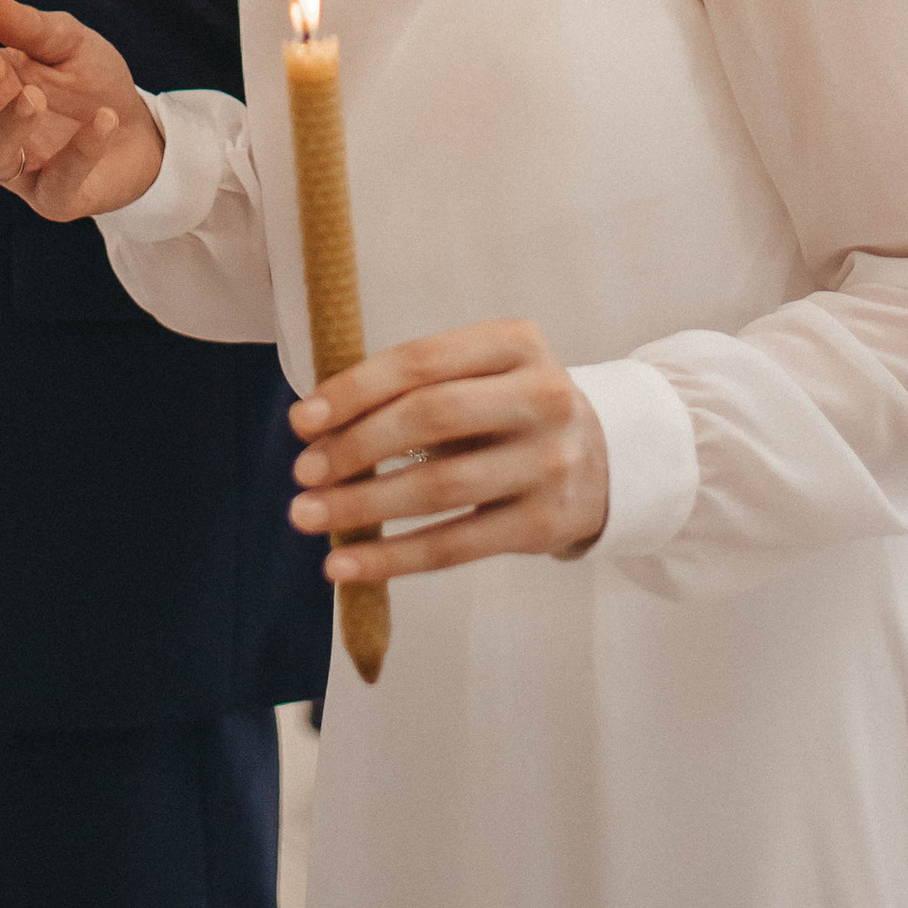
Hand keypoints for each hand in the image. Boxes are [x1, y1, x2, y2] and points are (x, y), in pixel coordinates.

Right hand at [0, 0, 167, 216]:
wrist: (141, 132)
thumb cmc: (91, 82)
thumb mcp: (71, 44)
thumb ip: (36, 29)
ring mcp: (18, 166)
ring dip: (9, 126)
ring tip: (35, 98)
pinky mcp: (53, 197)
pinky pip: (57, 181)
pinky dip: (80, 151)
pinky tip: (105, 120)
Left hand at [287, 320, 609, 579]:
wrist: (606, 460)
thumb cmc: (511, 410)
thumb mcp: (482, 374)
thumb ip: (414, 388)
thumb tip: (318, 427)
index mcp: (516, 342)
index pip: (420, 361)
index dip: (354, 390)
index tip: (301, 420)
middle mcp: (542, 396)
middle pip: (429, 418)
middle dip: (355, 446)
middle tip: (302, 472)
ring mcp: (550, 462)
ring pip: (439, 487)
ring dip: (362, 504)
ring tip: (307, 515)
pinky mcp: (546, 524)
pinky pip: (455, 546)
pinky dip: (392, 558)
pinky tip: (344, 565)